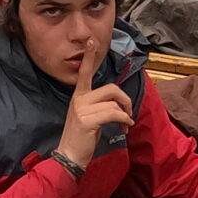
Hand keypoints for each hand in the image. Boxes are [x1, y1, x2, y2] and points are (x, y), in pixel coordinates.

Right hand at [57, 35, 133, 167]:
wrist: (69, 156)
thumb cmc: (83, 138)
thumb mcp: (90, 117)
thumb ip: (100, 104)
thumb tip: (118, 102)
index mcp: (79, 96)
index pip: (84, 73)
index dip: (89, 57)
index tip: (91, 41)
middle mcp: (79, 99)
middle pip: (111, 88)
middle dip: (125, 100)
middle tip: (128, 114)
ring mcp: (81, 108)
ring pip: (114, 102)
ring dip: (125, 114)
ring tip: (125, 125)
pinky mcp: (86, 119)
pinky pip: (114, 113)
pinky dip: (124, 120)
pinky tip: (124, 128)